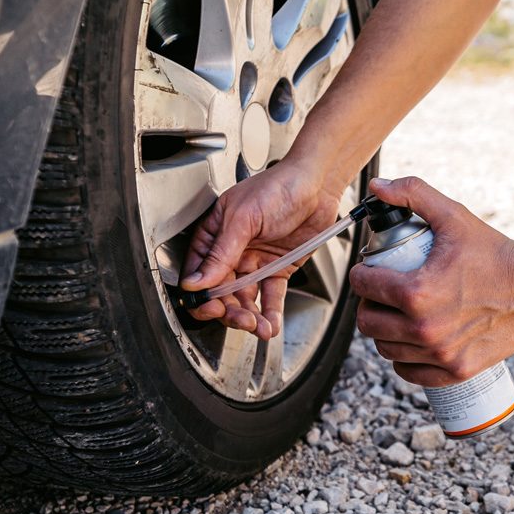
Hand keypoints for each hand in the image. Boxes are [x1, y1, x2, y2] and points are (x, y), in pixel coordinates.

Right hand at [180, 161, 344, 339]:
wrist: (317, 185)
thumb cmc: (278, 187)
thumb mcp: (244, 218)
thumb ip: (221, 253)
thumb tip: (197, 282)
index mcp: (214, 235)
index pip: (199, 272)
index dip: (202, 295)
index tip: (212, 308)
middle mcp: (232, 252)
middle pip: (221, 292)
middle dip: (229, 310)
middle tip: (241, 320)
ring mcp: (255, 262)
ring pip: (244, 298)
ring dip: (249, 316)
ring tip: (259, 328)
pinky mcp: (278, 269)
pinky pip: (270, 296)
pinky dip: (270, 312)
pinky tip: (270, 325)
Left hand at [349, 177, 513, 386]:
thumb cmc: (494, 252)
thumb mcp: (452, 216)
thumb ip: (412, 193)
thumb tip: (376, 186)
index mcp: (416, 292)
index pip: (362, 286)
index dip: (361, 273)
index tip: (370, 269)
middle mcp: (424, 329)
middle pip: (368, 321)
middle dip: (370, 303)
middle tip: (384, 292)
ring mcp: (440, 354)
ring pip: (385, 348)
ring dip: (385, 331)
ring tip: (397, 314)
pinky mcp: (455, 370)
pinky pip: (408, 372)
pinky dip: (404, 359)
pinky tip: (411, 341)